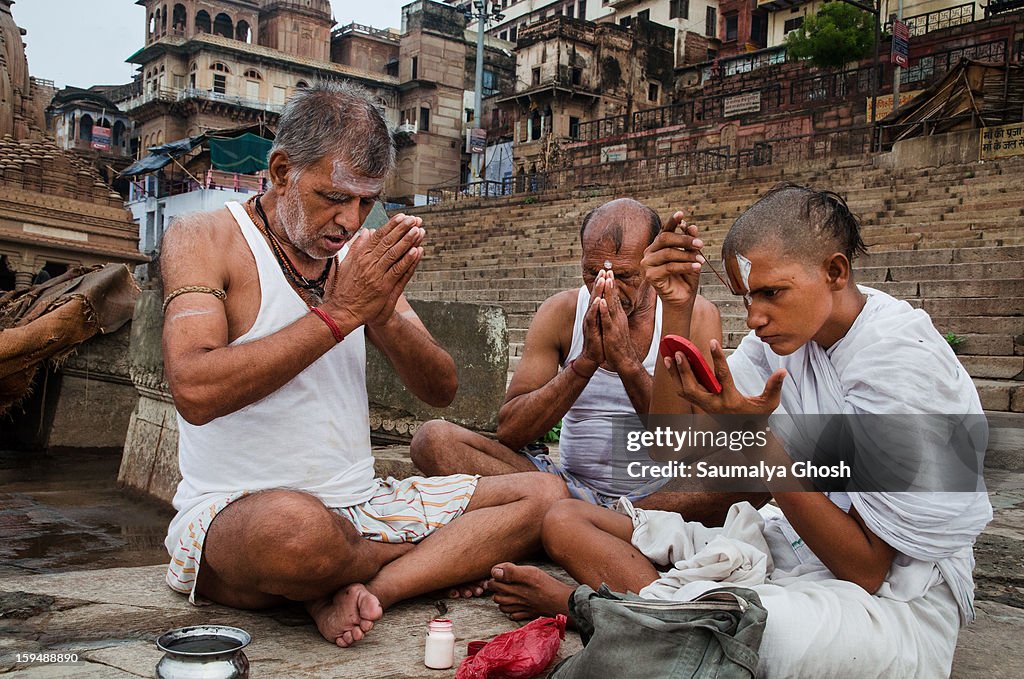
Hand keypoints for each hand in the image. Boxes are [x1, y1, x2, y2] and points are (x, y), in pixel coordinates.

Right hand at [322, 214, 424, 327]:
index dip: (391, 225)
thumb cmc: (345, 288)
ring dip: (407, 241)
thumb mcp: (348, 263)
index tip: (402, 217)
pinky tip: (417, 251)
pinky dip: (407, 260)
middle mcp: (368, 262)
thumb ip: (358, 246)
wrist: (343, 310)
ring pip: (394, 253)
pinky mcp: (383, 286)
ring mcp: (376, 274)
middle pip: (388, 241)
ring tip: (418, 230)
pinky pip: (398, 270)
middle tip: (414, 220)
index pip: (378, 236)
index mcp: (361, 255)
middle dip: (402, 229)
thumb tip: (366, 231)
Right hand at [579, 272, 606, 367]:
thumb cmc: (600, 340)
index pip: (600, 295)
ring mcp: (591, 322)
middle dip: (599, 282)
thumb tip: (608, 305)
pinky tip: (598, 300)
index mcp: (596, 313)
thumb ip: (605, 313)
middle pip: (595, 295)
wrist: (594, 356)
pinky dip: (595, 308)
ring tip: (601, 280)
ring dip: (597, 291)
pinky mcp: (591, 330)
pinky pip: (593, 317)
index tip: (607, 271)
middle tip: (603, 269)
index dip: (603, 283)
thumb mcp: (604, 324)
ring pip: (593, 304)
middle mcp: (592, 315)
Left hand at [598, 271, 640, 372]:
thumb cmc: (619, 343)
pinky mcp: (612, 333)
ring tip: (607, 280)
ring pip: (612, 305)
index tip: (609, 271)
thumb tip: (612, 306)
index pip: (615, 297)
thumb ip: (615, 316)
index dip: (611, 284)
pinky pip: (607, 320)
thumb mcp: (617, 326)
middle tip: (608, 269)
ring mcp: (615, 324)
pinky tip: (602, 302)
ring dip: (609, 292)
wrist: (624, 359)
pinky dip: (604, 311)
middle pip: (614, 297)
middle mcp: (618, 317)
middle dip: (610, 283)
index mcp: (618, 315)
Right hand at [641, 211, 703, 307]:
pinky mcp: (650, 276)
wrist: (683, 297)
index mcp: (659, 245)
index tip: (681, 213)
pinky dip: (685, 266)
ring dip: (687, 256)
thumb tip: (691, 226)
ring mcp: (647, 264)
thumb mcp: (692, 256)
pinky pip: (669, 267)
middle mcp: (650, 252)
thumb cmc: (686, 276)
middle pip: (665, 238)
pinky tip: (697, 267)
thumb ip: (690, 243)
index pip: (665, 230)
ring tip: (701, 261)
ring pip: (668, 253)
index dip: (672, 221)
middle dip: (684, 240)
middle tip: (701, 244)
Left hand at [665, 339, 786, 415]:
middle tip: (679, 352)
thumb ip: (774, 387)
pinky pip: (684, 392)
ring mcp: (705, 406)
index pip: (723, 377)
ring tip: (669, 355)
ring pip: (684, 391)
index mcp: (731, 402)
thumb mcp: (769, 404)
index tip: (712, 341)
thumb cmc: (757, 416)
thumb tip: (782, 371)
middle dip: (685, 370)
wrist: (745, 435)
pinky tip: (671, 364)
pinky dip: (676, 379)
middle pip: (694, 388)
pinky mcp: (699, 406)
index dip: (718, 359)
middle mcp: (714, 405)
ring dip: (675, 374)